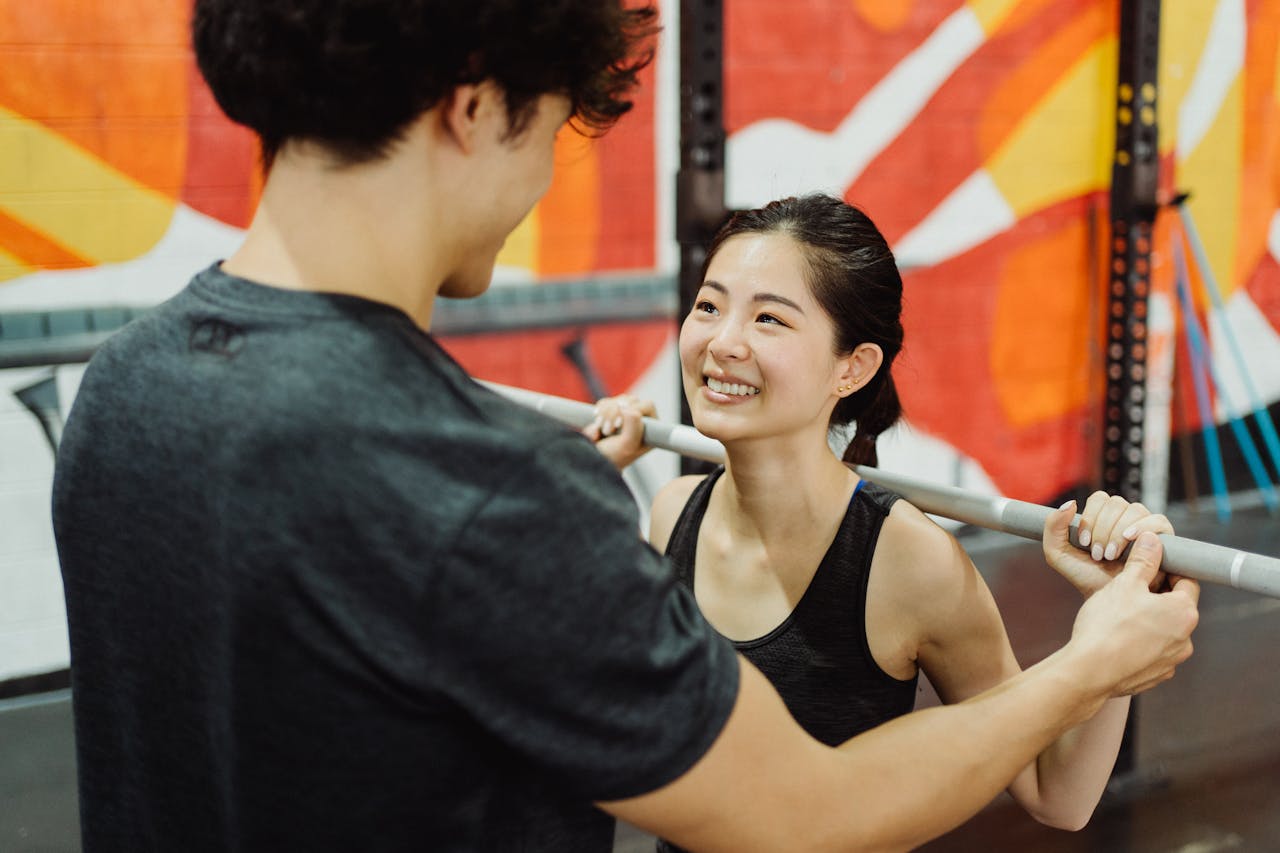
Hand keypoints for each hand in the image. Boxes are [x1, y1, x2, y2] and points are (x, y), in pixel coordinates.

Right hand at [582, 394, 656, 469]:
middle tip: (606, 430)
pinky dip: (599, 412)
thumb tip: (628, 409)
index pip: (647, 405)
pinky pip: (605, 402)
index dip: (632, 410)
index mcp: (651, 430)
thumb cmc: (613, 458)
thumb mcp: (627, 446)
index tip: (618, 426)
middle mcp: (641, 421)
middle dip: (614, 413)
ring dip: (605, 413)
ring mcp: (626, 416)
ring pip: (617, 400)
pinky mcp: (612, 413)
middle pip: (630, 400)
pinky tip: (597, 424)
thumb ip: (634, 428)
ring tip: (602, 430)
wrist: (593, 461)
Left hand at [1042, 492, 1173, 597]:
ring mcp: (1145, 524)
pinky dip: (1142, 528)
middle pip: (1116, 503)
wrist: (1110, 599)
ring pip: (1134, 510)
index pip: (1099, 498)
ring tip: (1111, 555)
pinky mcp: (1164, 535)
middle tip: (1098, 554)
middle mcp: (1125, 516)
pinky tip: (1130, 541)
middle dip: (1103, 530)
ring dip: (1118, 533)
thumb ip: (1053, 527)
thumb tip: (1070, 503)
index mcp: (1103, 516)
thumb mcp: (1058, 554)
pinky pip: (1157, 520)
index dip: (1090, 517)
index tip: (1084, 542)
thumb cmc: (1086, 576)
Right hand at [1067, 532, 1199, 697]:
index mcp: (1183, 612)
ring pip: (1164, 632)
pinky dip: (1140, 645)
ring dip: (1149, 623)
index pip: (1187, 582)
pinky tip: (1118, 640)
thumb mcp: (1124, 583)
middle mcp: (1185, 639)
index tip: (1149, 567)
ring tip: (1120, 618)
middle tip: (1129, 591)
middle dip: (1156, 598)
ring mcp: (1171, 661)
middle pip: (1175, 608)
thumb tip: (1153, 540)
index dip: (1168, 571)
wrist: (1089, 671)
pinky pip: (1153, 654)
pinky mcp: (1156, 676)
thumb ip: (1143, 561)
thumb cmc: (1107, 624)